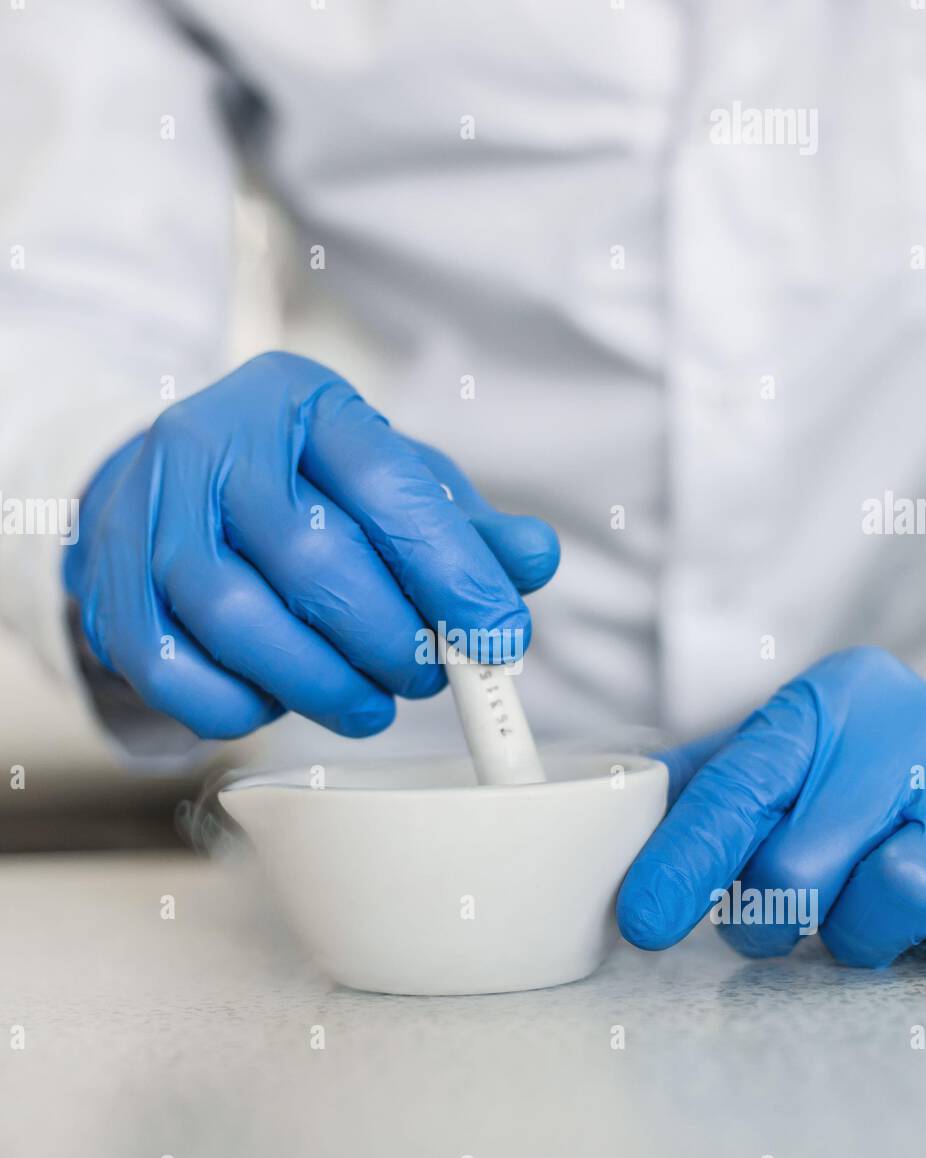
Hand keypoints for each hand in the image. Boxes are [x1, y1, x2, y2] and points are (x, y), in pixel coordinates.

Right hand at [64, 353, 558, 738]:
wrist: (172, 489)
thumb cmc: (301, 489)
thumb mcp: (390, 484)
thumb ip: (462, 526)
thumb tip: (534, 561)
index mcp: (299, 399)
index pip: (386, 484)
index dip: (451, 570)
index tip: (499, 638)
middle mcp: (212, 439)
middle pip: (311, 556)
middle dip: (387, 638)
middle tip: (427, 678)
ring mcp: (146, 510)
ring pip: (236, 618)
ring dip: (320, 684)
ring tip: (370, 704)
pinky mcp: (107, 583)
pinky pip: (170, 669)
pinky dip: (237, 706)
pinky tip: (278, 701)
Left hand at [617, 647, 925, 966]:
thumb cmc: (865, 756)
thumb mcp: (788, 745)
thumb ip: (708, 777)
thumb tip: (623, 813)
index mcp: (828, 701)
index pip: (739, 786)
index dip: (685, 858)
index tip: (644, 915)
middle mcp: (899, 738)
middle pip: (790, 868)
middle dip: (757, 912)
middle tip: (759, 909)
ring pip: (857, 911)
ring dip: (829, 927)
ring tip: (839, 893)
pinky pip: (907, 924)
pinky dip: (878, 933)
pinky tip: (881, 901)